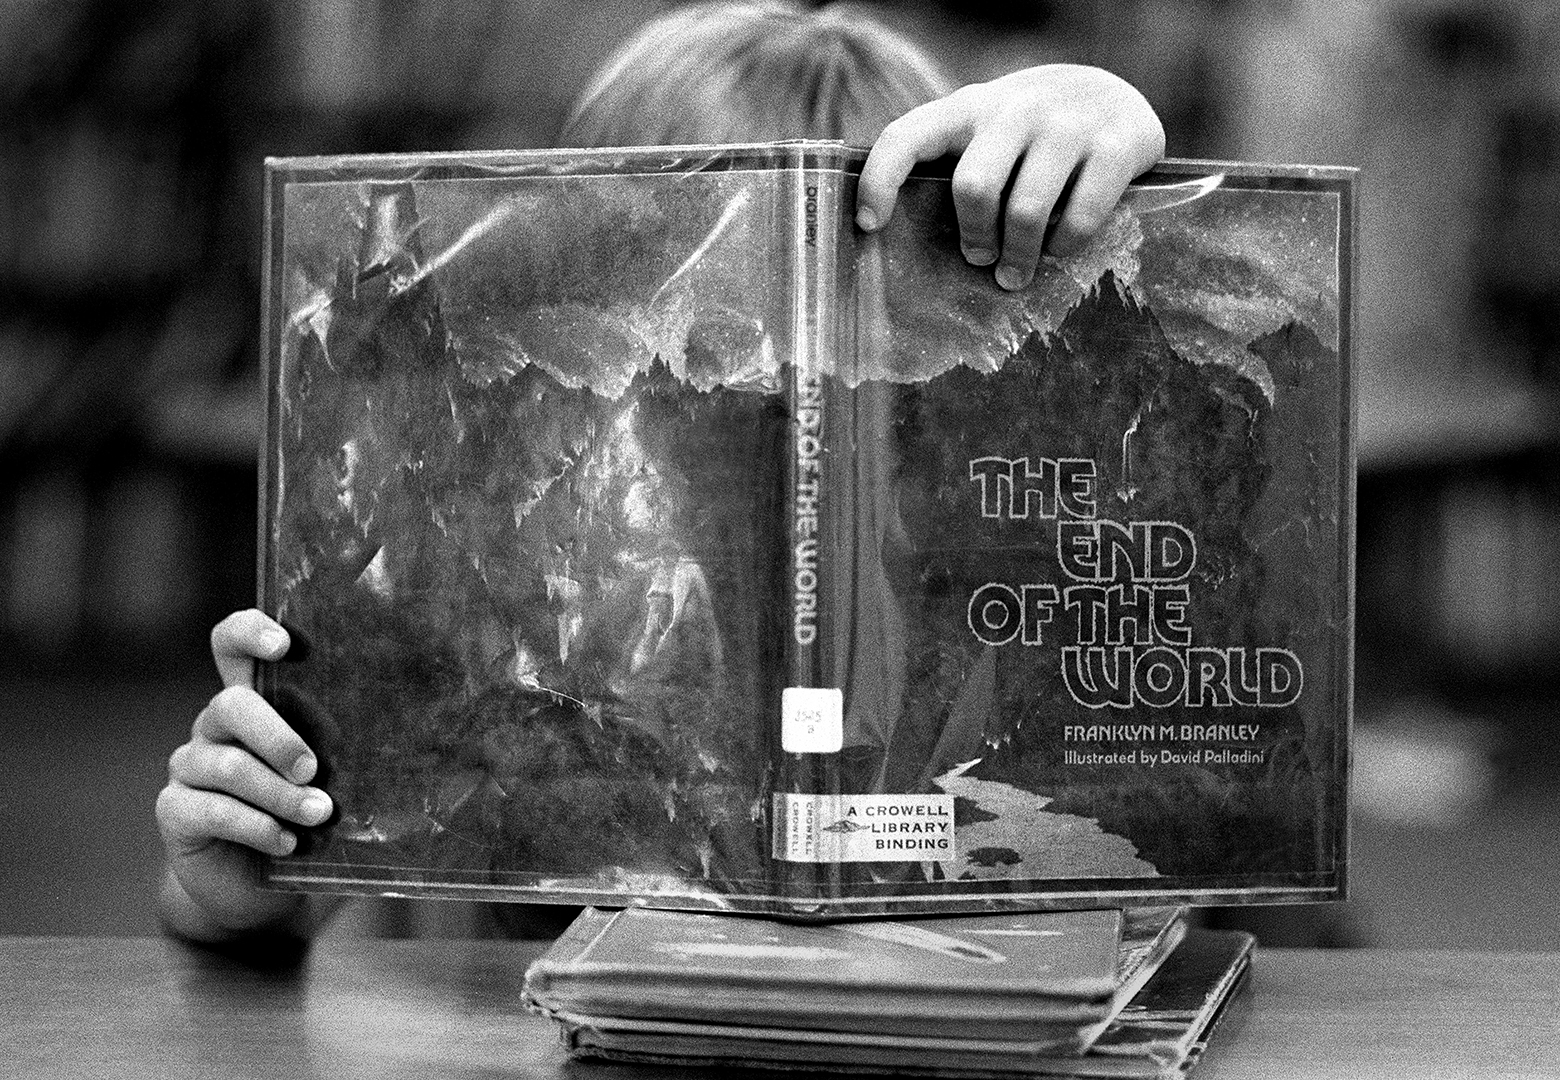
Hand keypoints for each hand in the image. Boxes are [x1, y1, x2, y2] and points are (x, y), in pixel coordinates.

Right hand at [155, 610, 332, 941]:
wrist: (258, 887)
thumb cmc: (304, 817)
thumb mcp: (330, 775)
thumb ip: (344, 747)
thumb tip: (411, 733)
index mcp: (253, 701)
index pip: (232, 643)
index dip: (250, 632)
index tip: (283, 644)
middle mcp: (215, 725)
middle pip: (232, 704)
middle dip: (278, 735)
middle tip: (314, 768)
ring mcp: (189, 765)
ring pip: (228, 765)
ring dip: (279, 792)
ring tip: (318, 814)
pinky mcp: (174, 810)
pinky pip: (210, 809)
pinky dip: (255, 826)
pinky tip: (286, 841)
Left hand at [856, 64, 1164, 288]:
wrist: (1116, 95)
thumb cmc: (1031, 135)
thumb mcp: (986, 133)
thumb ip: (952, 164)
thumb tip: (898, 238)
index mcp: (968, 108)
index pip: (906, 137)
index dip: (880, 181)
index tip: (868, 225)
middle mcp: (1015, 108)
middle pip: (974, 187)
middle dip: (974, 237)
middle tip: (980, 260)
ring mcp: (1068, 124)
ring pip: (1026, 210)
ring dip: (1018, 256)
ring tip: (1015, 273)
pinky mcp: (1116, 145)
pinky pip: (1080, 216)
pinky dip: (1065, 246)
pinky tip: (1060, 250)